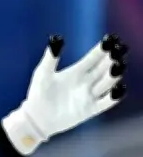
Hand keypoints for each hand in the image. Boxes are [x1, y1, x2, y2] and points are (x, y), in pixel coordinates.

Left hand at [2, 34, 126, 155]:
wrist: (36, 117)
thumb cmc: (38, 93)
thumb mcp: (43, 73)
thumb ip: (51, 58)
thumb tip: (56, 38)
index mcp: (76, 71)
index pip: (94, 58)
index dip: (103, 49)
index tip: (112, 39)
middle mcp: (86, 82)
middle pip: (104, 68)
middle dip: (113, 59)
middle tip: (119, 50)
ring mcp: (89, 95)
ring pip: (107, 83)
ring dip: (114, 75)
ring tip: (117, 65)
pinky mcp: (90, 109)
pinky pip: (107, 102)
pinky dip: (114, 96)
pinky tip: (119, 87)